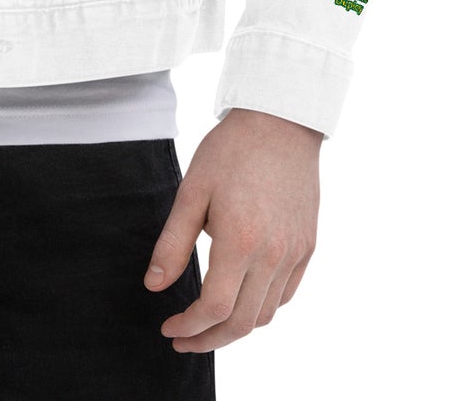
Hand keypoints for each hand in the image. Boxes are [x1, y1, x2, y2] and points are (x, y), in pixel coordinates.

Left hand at [143, 106, 322, 353]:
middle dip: (209, 340)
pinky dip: (261, 308)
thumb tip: (154, 286)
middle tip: (182, 338)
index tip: (168, 327)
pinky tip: (239, 300)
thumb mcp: (192, 191)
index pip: (214, 309)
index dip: (189, 327)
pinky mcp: (307, 247)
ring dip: (235, 328)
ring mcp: (294, 253)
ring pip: (265, 315)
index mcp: (240, 241)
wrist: (281, 122)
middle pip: (242, 323)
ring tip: (207, 323)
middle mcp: (273, 255)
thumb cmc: (231, 151)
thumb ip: (173, 243)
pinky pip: (285, 295)